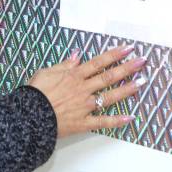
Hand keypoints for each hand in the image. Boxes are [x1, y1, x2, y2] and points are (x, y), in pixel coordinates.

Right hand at [26, 45, 146, 137]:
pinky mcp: (83, 122)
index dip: (114, 54)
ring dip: (127, 90)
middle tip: (142, 61)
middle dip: (127, 68)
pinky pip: (102, 122)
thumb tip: (76, 54)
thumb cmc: (35, 93)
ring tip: (141, 83)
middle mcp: (83, 89)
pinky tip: (129, 118)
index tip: (128, 48)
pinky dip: (116, 121)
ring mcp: (85, 106)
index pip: (99, 62)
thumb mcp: (46, 72)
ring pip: (110, 97)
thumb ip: (64, 64)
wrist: (29, 116)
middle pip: (109, 76)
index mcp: (74, 75)